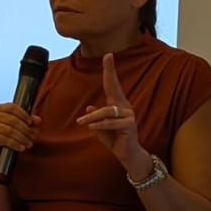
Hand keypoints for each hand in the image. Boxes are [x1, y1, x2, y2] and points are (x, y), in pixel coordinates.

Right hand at [0, 102, 38, 154]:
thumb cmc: (10, 133)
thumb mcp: (23, 125)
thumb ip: (30, 121)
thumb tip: (37, 119)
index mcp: (0, 108)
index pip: (12, 107)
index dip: (23, 115)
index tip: (30, 122)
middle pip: (12, 120)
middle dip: (25, 129)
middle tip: (32, 136)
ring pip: (9, 130)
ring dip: (21, 138)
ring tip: (28, 143)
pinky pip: (4, 140)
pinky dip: (15, 144)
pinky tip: (21, 147)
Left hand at [75, 53, 148, 174]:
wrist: (127, 155)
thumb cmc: (114, 140)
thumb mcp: (100, 128)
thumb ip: (96, 118)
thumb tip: (89, 108)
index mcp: (117, 104)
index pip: (112, 85)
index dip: (109, 71)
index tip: (108, 55)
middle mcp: (124, 106)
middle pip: (114, 87)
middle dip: (110, 71)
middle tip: (107, 57)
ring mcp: (128, 115)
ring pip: (107, 111)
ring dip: (92, 117)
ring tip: (81, 122)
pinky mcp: (129, 125)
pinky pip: (112, 123)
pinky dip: (100, 125)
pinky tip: (91, 127)